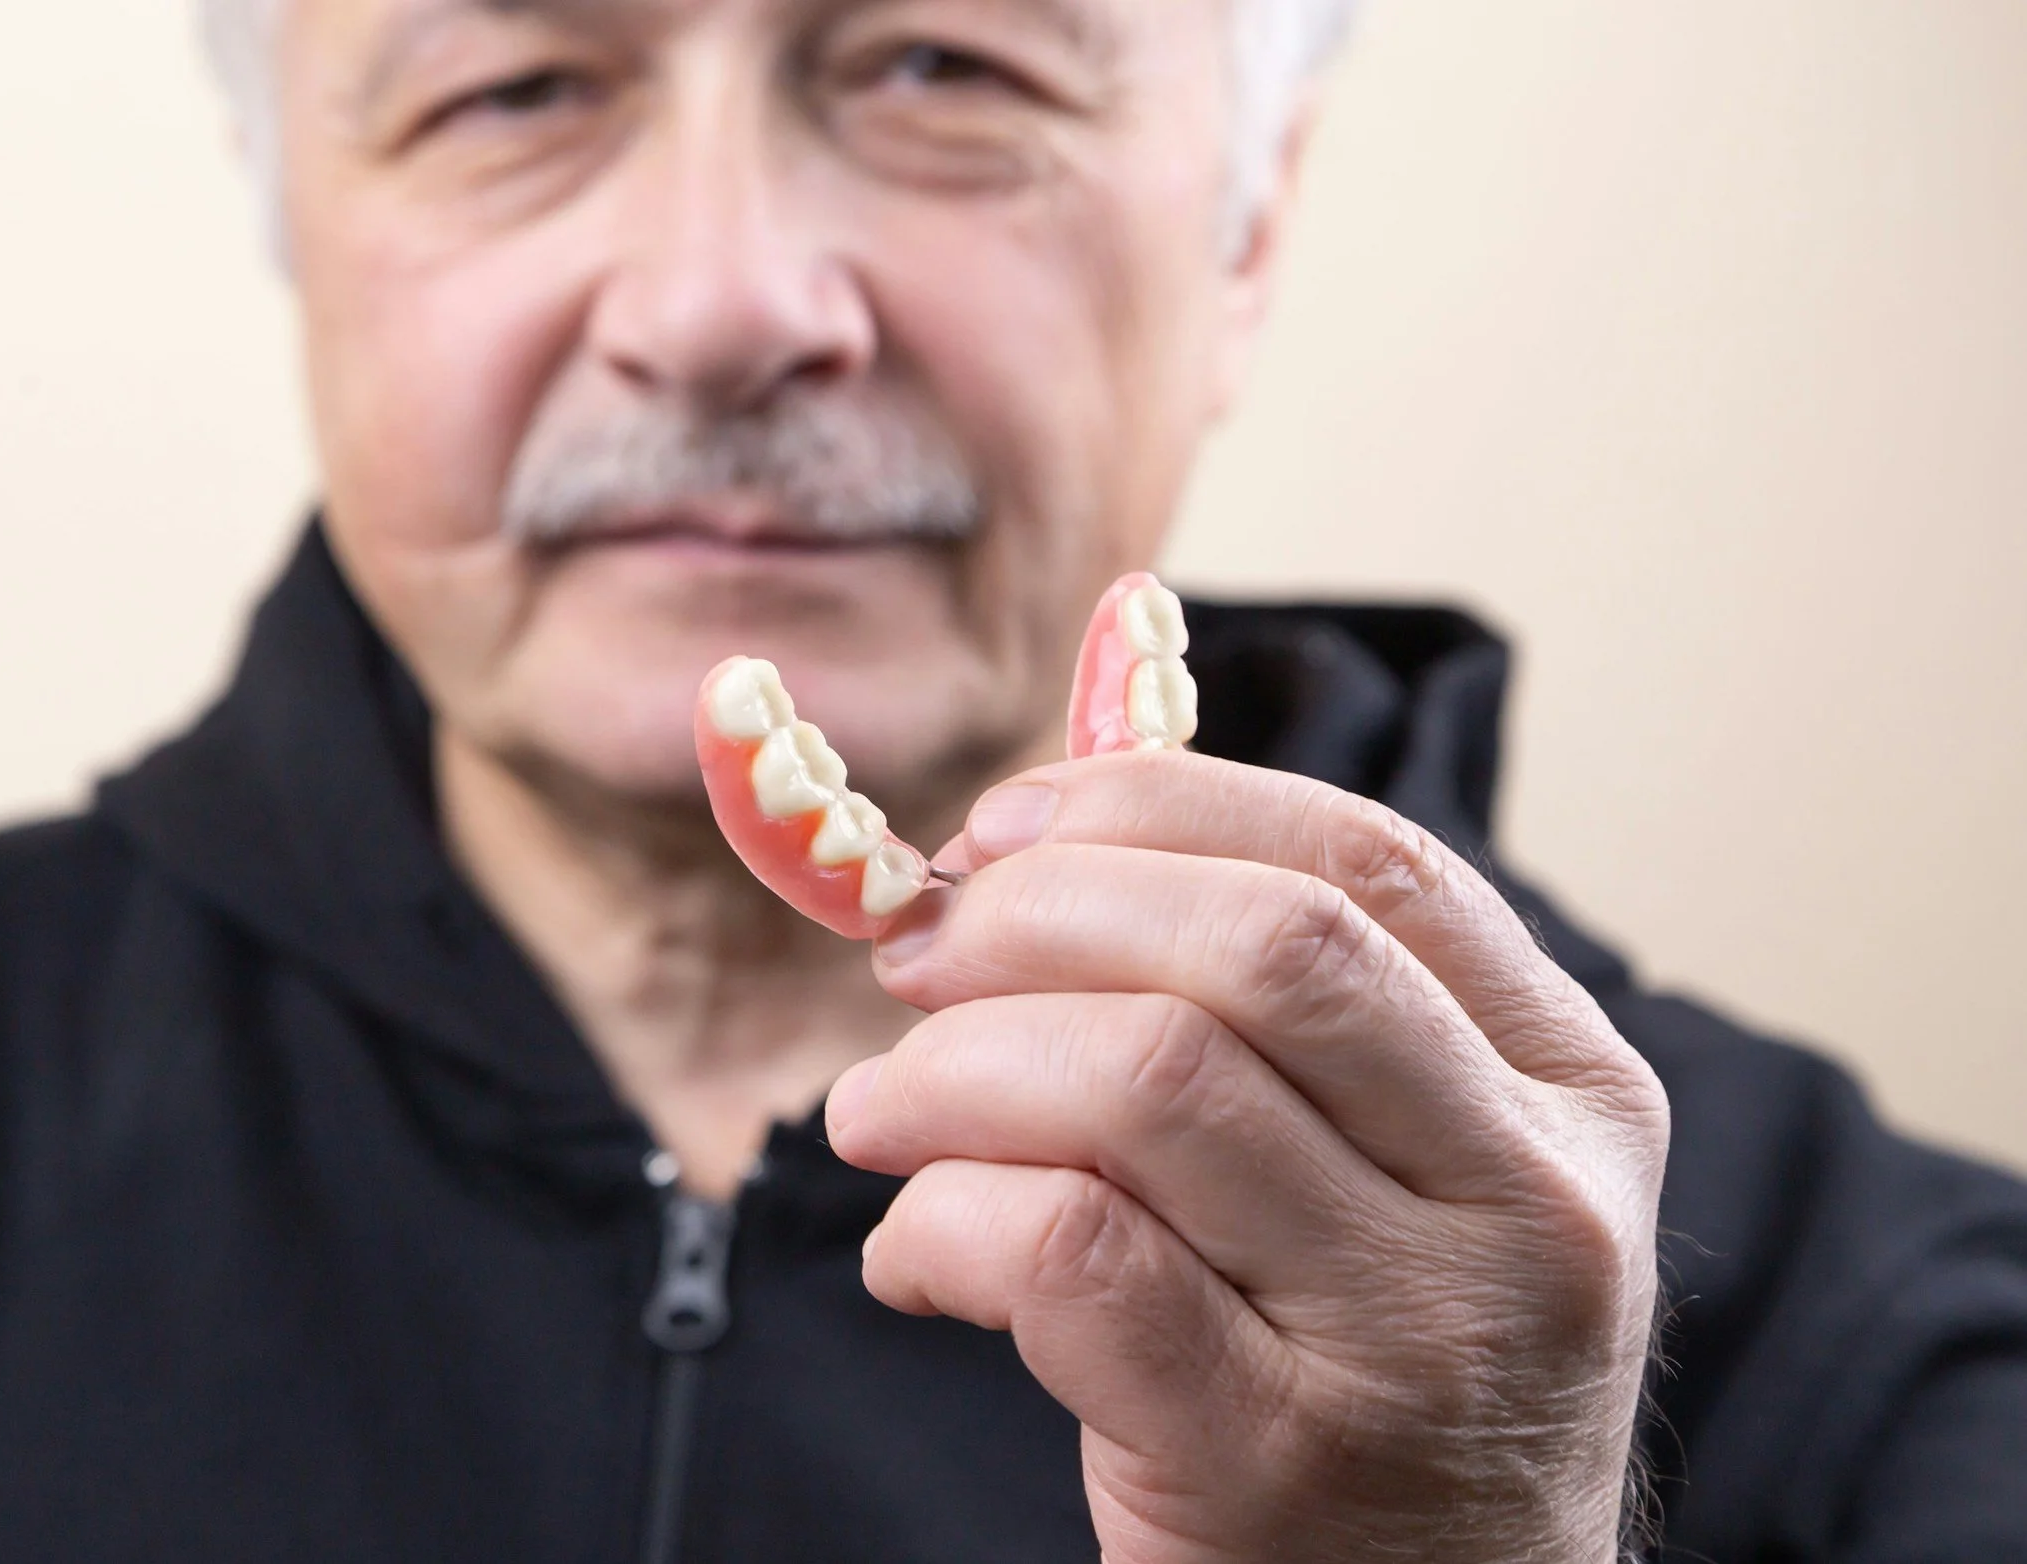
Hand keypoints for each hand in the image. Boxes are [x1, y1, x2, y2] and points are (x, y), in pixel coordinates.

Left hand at [824, 751, 1669, 1563]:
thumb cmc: (1380, 1374)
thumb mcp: (1410, 1178)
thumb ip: (1281, 1018)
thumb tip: (1026, 844)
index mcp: (1572, 1085)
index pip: (1367, 862)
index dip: (1156, 809)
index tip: (1004, 825)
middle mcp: (1529, 1197)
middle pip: (1261, 947)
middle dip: (1040, 912)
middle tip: (914, 955)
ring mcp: (1420, 1335)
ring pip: (1148, 1079)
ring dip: (953, 1070)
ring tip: (879, 1113)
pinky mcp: (1281, 1459)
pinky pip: (1065, 1252)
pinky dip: (941, 1220)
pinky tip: (914, 1255)